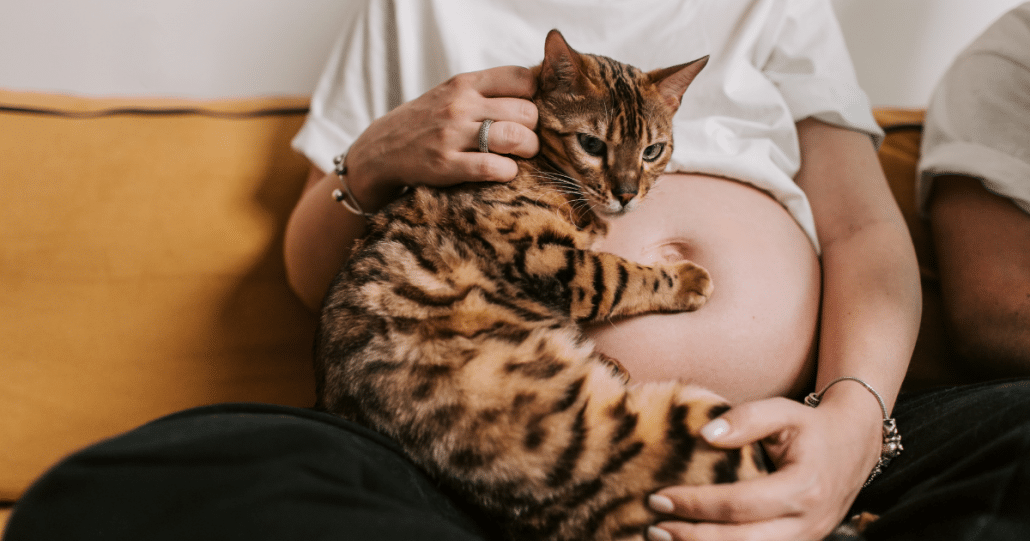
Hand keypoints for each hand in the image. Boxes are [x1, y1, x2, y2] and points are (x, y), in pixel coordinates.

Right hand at [345, 65, 539, 210]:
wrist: (381, 149)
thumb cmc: (427, 122)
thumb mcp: (451, 94)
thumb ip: (486, 90)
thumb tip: (535, 88)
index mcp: (465, 83)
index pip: (521, 78)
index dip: (535, 97)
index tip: (529, 112)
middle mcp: (459, 105)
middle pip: (526, 111)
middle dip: (534, 129)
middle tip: (527, 140)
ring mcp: (451, 134)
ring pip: (514, 137)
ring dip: (527, 150)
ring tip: (521, 156)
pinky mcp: (444, 165)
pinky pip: (492, 167)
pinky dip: (507, 172)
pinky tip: (505, 172)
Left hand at [646, 394, 881, 540]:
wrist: (854, 446)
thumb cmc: (812, 427)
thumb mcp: (783, 411)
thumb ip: (745, 419)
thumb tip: (705, 435)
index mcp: (803, 488)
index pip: (738, 504)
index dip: (696, 504)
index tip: (659, 497)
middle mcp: (807, 523)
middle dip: (692, 537)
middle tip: (653, 526)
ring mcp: (806, 540)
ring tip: (663, 538)